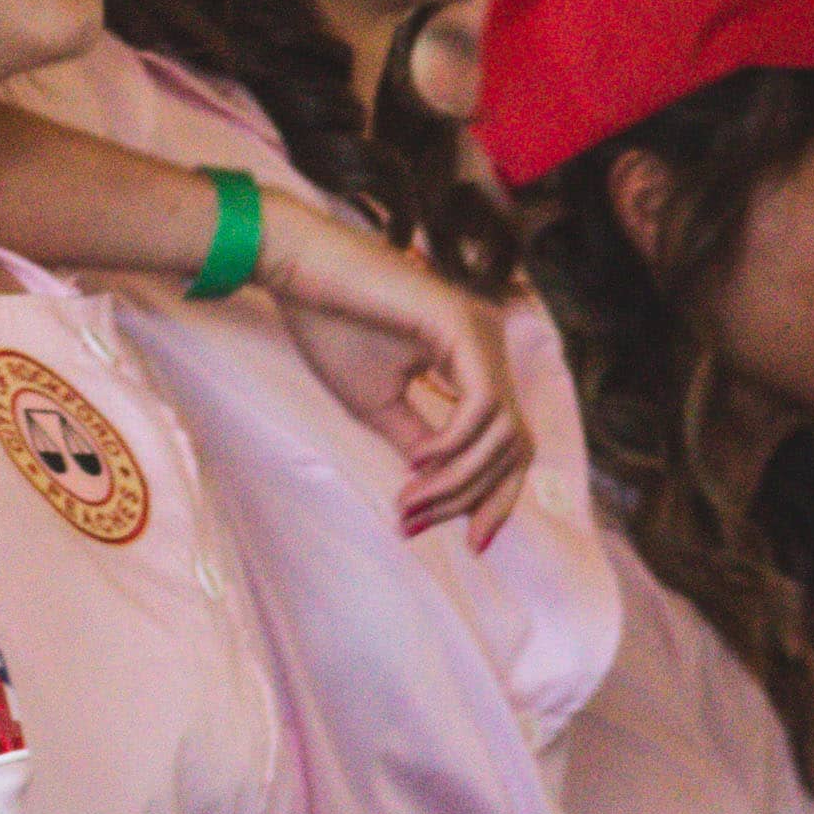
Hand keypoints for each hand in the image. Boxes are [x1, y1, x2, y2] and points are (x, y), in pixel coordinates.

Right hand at [256, 195, 534, 545]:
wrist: (297, 270)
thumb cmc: (331, 326)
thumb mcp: (379, 404)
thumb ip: (420, 444)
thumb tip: (444, 492)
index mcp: (474, 360)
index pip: (509, 442)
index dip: (496, 497)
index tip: (470, 544)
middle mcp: (490, 345)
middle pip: (516, 447)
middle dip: (477, 498)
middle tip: (421, 524)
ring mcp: (483, 333)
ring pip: (504, 435)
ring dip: (459, 481)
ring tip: (410, 501)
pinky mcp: (464, 327)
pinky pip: (482, 408)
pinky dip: (455, 446)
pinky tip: (418, 462)